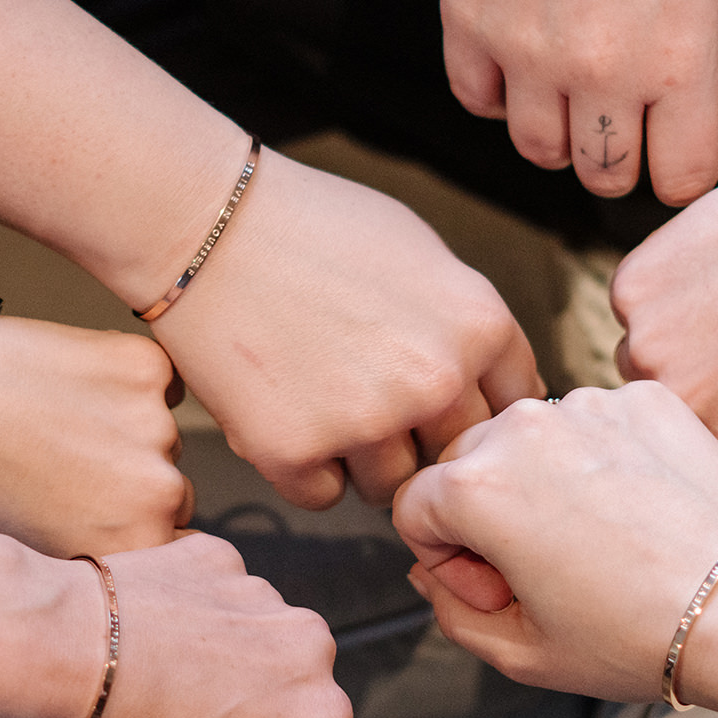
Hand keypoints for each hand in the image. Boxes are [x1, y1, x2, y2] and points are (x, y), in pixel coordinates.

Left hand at [0, 313, 191, 557]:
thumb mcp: (26, 554)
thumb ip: (91, 559)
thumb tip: (121, 559)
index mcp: (132, 547)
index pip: (167, 552)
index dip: (128, 532)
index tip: (95, 514)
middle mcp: (158, 490)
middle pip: (170, 492)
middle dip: (132, 484)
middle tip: (69, 466)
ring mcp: (155, 422)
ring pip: (159, 435)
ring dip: (127, 431)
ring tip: (57, 422)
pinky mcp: (147, 364)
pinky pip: (155, 381)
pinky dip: (124, 381)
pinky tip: (70, 385)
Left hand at [0, 530, 373, 717]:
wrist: (49, 648)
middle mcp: (311, 646)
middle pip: (293, 703)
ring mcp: (265, 593)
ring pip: (257, 651)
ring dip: (220, 670)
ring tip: (151, 687)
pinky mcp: (220, 556)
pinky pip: (220, 604)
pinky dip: (191, 622)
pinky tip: (144, 642)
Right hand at [150, 150, 544, 509]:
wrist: (206, 224)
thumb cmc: (312, 226)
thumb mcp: (422, 253)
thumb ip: (465, 324)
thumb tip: (490, 382)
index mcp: (480, 326)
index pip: (510, 408)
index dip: (473, 408)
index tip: (441, 404)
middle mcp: (435, 381)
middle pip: (453, 455)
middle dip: (419, 438)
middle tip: (370, 401)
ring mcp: (366, 422)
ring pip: (390, 486)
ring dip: (361, 458)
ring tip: (318, 395)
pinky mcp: (295, 452)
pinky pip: (323, 494)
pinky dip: (304, 466)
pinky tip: (282, 408)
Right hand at [390, 383, 717, 703]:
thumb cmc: (637, 637)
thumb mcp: (520, 653)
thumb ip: (452, 610)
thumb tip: (437, 571)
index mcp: (475, 487)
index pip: (414, 506)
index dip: (447, 561)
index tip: (498, 592)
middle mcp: (523, 426)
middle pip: (466, 459)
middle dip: (486, 511)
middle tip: (543, 568)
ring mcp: (588, 403)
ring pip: (533, 435)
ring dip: (545, 478)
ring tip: (599, 539)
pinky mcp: (646, 398)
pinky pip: (597, 421)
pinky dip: (605, 457)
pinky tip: (640, 508)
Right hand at [442, 0, 717, 202]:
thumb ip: (678, 60)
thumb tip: (655, 122)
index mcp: (680, 57)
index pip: (680, 175)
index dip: (674, 168)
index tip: (667, 150)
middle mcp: (604, 70)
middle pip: (603, 175)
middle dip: (611, 155)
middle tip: (610, 117)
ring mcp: (527, 52)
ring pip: (537, 148)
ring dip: (551, 126)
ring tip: (558, 75)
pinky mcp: (467, 24)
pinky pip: (477, 101)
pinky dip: (495, 89)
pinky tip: (512, 47)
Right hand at [612, 163, 717, 496]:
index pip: (697, 457)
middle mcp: (676, 411)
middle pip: (661, 406)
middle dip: (692, 380)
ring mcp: (647, 348)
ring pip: (639, 352)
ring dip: (670, 335)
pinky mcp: (632, 290)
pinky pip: (633, 300)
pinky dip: (662, 286)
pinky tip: (714, 267)